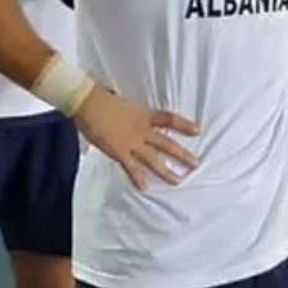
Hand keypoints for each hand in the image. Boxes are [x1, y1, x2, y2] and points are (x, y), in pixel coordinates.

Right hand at [73, 85, 198, 190]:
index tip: (198, 130)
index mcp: (144, 114)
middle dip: (182, 155)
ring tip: (177, 181)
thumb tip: (129, 115)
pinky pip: (132, 168)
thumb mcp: (123, 105)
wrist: (89, 102)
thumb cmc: (102, 99)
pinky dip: (138, 179)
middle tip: (196, 164)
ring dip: (166, 172)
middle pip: (167, 144)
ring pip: (154, 160)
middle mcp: (142, 129)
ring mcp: (132, 142)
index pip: (169, 119)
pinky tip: (145, 188)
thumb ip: (130, 114)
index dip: (184, 125)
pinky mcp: (119, 152)